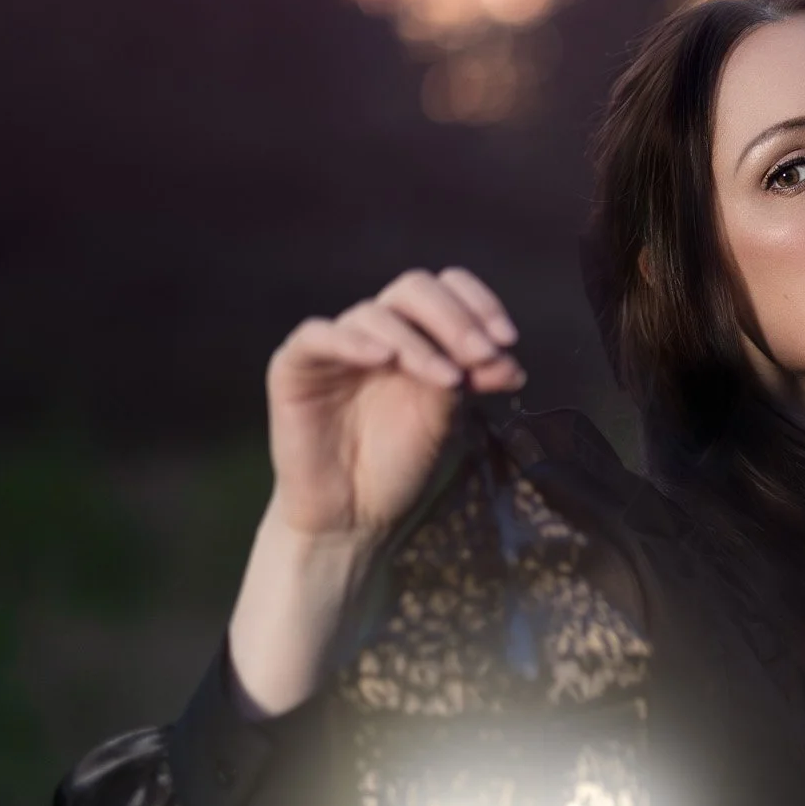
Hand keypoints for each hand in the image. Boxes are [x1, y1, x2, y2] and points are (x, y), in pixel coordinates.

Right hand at [263, 268, 525, 542]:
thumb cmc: (400, 465)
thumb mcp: (447, 420)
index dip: (478, 304)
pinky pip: (317, 335)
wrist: (354, 516)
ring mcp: (336, 346)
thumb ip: (472, 381)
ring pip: (375, 313)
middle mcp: (378, 332)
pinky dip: (352, 341)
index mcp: (417, 335)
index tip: (507, 340)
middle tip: (483, 354)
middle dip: (456, 319)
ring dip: (419, 343)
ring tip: (448, 379)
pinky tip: (385, 358)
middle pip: (414, 289)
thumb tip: (509, 358)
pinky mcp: (294, 366)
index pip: (447, 289)